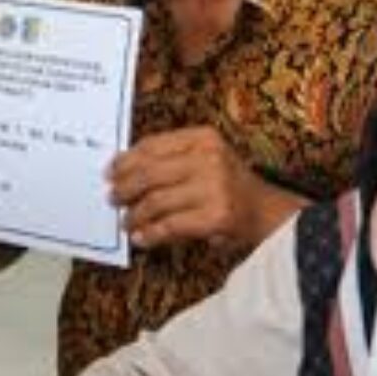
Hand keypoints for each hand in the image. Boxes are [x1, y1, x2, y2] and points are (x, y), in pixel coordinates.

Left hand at [106, 128, 281, 251]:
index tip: (111, 172)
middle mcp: (209, 158)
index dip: (126, 160)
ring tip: (127, 222)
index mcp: (203, 138)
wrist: (265, 210)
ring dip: (135, 215)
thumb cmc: (227, 183)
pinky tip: (142, 237)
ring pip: (156, 201)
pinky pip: (170, 225)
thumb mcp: (205, 157)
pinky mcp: (215, 216)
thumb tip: (122, 170)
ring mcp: (213, 187)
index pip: (153, 145)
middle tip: (113, 199)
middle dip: (125, 188)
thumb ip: (170, 158)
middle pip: (149, 173)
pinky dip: (151, 233)